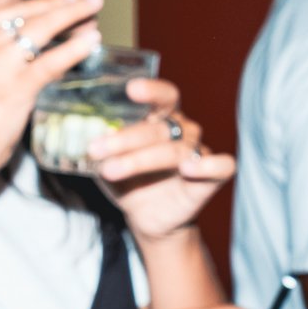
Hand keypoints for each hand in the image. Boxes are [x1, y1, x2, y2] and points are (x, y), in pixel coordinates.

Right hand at [0, 0, 104, 184]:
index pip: (13, 10)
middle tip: (92, 0)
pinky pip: (50, 62)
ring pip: (43, 31)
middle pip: (31, 16)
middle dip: (66, 6)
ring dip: (75, 21)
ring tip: (96, 16)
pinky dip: (75, 49)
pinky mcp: (12, 86)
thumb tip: (39, 46)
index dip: (46, 3)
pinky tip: (92, 43)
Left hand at [86, 76, 235, 240]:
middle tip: (95, 148)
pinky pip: (222, 166)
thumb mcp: (106, 162)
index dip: (150, 90)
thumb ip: (98, 146)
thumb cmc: (128, 182)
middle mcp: (182, 130)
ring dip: (140, 159)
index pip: (162, 96)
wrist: (148, 219)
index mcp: (161, 118)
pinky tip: (188, 169)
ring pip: (175, 150)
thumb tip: (85, 133)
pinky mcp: (213, 176)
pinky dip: (208, 165)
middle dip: (124, 138)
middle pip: (158, 128)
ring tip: (110, 170)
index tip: (130, 89)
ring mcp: (199, 152)